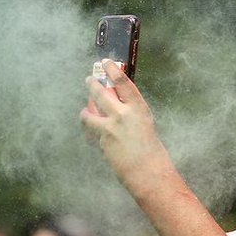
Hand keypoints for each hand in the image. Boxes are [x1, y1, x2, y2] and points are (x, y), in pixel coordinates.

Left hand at [81, 60, 175, 191]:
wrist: (147, 173)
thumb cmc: (151, 151)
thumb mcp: (144, 124)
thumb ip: (130, 113)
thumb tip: (114, 104)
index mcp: (139, 109)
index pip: (123, 83)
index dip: (112, 70)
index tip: (105, 62)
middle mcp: (123, 115)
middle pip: (100, 93)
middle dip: (92, 85)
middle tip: (89, 80)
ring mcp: (110, 128)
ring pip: (88, 113)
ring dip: (84, 111)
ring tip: (84, 111)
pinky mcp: (101, 141)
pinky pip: (91, 132)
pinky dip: (91, 131)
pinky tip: (93, 133)